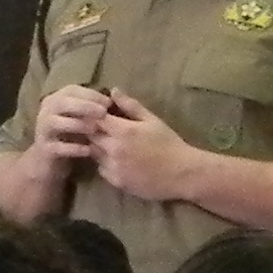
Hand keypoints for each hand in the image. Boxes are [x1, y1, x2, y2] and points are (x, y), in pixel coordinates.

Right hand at [30, 85, 115, 161]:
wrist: (48, 164)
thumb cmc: (69, 137)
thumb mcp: (80, 120)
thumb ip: (91, 109)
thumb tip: (113, 99)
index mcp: (55, 100)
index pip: (71, 90)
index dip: (90, 94)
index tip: (109, 102)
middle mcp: (45, 112)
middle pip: (62, 103)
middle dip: (84, 106)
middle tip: (103, 112)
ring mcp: (42, 131)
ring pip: (55, 122)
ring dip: (77, 124)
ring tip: (95, 128)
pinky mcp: (44, 150)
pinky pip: (57, 147)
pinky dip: (73, 148)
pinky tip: (88, 150)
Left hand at [85, 93, 208, 203]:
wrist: (181, 173)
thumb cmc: (168, 143)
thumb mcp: (152, 120)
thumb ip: (130, 105)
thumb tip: (113, 91)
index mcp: (123, 131)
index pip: (94, 118)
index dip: (95, 114)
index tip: (100, 113)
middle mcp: (113, 149)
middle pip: (90, 136)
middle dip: (94, 130)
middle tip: (104, 128)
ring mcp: (114, 167)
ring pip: (93, 153)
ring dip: (98, 146)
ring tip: (110, 143)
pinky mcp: (116, 182)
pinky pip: (101, 169)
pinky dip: (104, 163)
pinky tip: (117, 160)